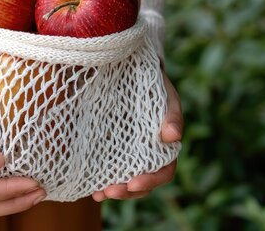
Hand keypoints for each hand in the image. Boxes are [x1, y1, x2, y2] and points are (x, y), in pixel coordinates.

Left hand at [92, 70, 182, 201]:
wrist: (131, 70)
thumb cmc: (153, 85)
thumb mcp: (166, 95)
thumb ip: (172, 114)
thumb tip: (172, 137)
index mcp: (165, 147)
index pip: (163, 171)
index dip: (150, 181)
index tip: (133, 184)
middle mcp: (148, 154)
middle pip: (142, 183)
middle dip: (127, 192)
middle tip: (110, 192)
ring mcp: (129, 153)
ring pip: (126, 180)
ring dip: (114, 191)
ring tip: (99, 194)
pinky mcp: (111, 147)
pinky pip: (108, 168)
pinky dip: (102, 180)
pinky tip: (91, 187)